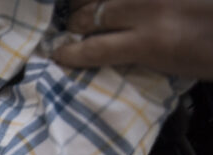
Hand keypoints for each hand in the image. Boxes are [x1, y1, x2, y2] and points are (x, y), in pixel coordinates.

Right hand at [52, 0, 212, 79]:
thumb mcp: (175, 67)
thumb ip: (141, 54)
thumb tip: (112, 50)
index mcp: (151, 43)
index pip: (92, 49)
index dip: (69, 54)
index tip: (58, 57)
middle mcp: (148, 11)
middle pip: (91, 15)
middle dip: (75, 25)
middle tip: (69, 32)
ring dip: (88, 2)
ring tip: (83, 10)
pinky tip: (103, 2)